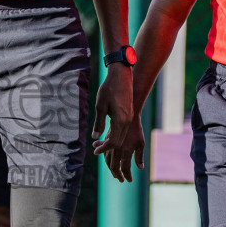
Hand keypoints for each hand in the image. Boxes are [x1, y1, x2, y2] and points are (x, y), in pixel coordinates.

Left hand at [92, 65, 141, 181]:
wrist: (121, 75)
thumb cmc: (109, 88)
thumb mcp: (100, 106)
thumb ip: (98, 122)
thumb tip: (95, 137)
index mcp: (121, 120)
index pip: (113, 142)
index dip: (104, 148)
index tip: (95, 151)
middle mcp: (128, 121)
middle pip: (119, 141)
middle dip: (108, 148)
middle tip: (97, 150)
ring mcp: (130, 117)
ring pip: (122, 136)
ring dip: (112, 142)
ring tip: (101, 145)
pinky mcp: (130, 114)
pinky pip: (123, 130)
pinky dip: (116, 135)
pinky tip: (108, 134)